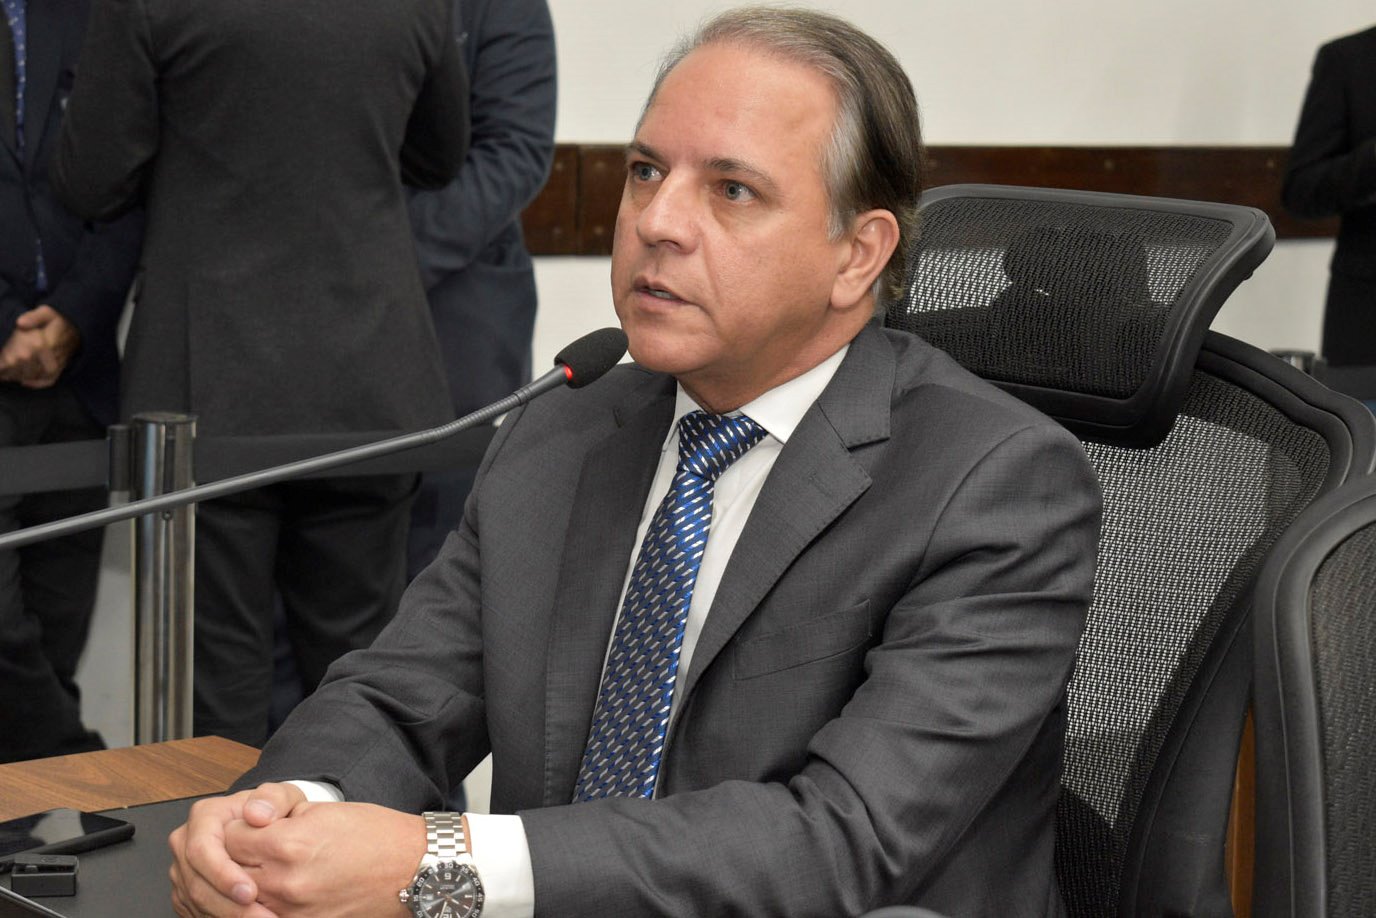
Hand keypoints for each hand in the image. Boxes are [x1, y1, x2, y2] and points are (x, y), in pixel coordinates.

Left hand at [0, 305, 80, 387]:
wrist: (78, 331)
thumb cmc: (58, 321)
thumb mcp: (47, 312)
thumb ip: (33, 317)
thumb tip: (20, 323)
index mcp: (44, 344)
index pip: (19, 358)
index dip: (6, 361)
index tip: (0, 359)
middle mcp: (49, 359)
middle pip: (22, 369)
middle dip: (8, 369)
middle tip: (1, 368)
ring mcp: (54, 367)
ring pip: (31, 376)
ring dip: (17, 376)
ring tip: (6, 373)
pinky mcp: (58, 372)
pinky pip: (45, 382)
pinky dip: (34, 383)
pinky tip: (24, 380)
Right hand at [169, 783, 301, 917]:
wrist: (264, 826)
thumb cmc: (273, 812)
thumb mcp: (283, 797)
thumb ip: (274, 798)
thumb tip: (257, 813)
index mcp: (204, 817)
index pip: (202, 849)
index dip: (223, 874)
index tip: (251, 892)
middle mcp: (186, 843)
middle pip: (196, 882)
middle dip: (228, 904)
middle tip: (260, 916)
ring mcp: (183, 870)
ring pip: (196, 901)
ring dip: (226, 916)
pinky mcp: (186, 891)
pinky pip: (196, 911)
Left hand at [169, 783, 425, 917]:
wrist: (410, 869)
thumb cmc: (374, 835)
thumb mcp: (322, 809)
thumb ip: (278, 814)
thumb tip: (248, 819)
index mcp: (286, 845)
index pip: (229, 837)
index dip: (236, 827)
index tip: (246, 825)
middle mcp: (283, 883)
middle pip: (229, 871)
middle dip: (233, 857)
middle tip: (247, 848)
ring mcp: (290, 912)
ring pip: (240, 901)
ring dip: (242, 886)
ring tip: (257, 873)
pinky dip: (261, 907)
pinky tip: (272, 895)